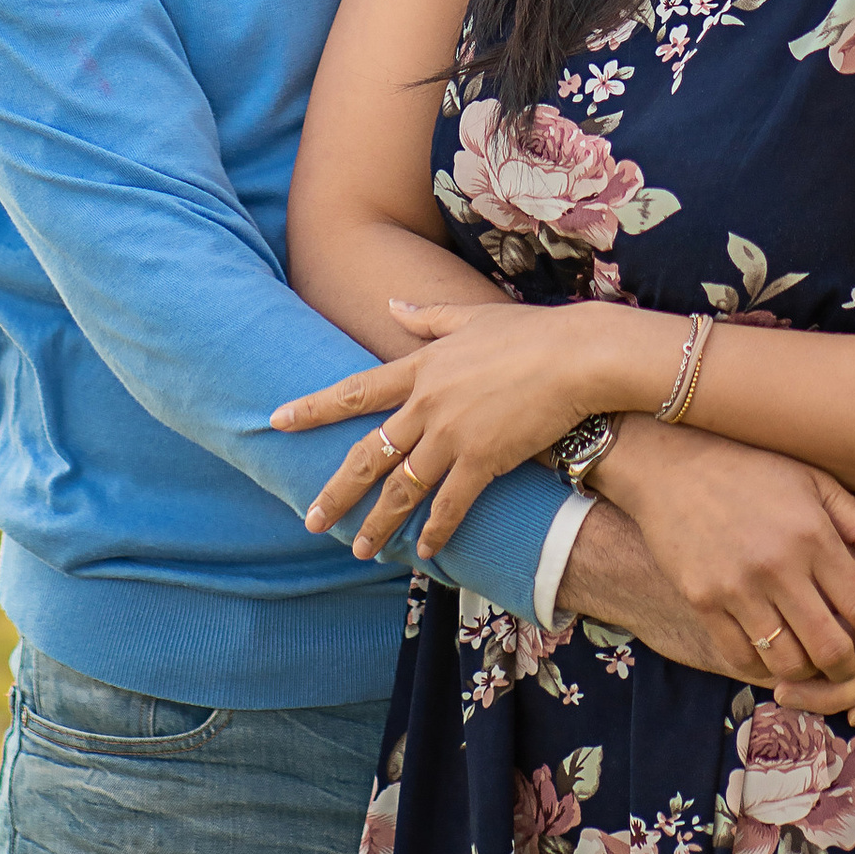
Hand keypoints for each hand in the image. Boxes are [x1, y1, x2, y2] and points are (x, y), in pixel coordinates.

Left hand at [273, 296, 622, 560]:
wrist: (576, 355)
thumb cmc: (530, 332)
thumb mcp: (470, 316)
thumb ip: (427, 315)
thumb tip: (392, 302)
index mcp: (420, 366)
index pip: (354, 390)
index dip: (313, 408)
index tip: (278, 421)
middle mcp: (426, 403)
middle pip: (369, 453)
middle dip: (337, 489)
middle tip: (311, 518)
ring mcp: (452, 434)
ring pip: (403, 488)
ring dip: (379, 523)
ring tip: (359, 549)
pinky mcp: (483, 460)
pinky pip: (451, 505)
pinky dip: (436, 531)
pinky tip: (426, 551)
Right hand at [602, 418, 854, 685]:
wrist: (669, 463)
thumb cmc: (750, 467)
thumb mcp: (812, 480)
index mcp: (812, 535)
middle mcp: (777, 566)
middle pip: (830, 647)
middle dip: (851, 669)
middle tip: (853, 667)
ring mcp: (737, 586)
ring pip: (787, 661)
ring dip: (808, 672)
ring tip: (813, 663)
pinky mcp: (703, 600)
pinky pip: (741, 657)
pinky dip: (762, 668)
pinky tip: (771, 655)